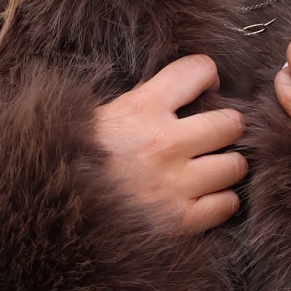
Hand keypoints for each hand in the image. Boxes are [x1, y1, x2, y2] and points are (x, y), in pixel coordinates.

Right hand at [93, 54, 245, 233]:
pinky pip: (226, 204)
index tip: (206, 90)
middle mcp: (164, 143)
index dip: (208, 78)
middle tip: (213, 136)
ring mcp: (175, 184)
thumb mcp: (104, 115)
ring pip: (235, 166)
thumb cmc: (79, 158)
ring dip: (226, 166)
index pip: (199, 70)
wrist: (55, 206)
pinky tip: (206, 196)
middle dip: (225, 127)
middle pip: (231, 123)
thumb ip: (145, 101)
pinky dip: (221, 201)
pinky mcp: (180, 220)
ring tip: (210, 169)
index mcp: (143, 108)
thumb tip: (184, 90)